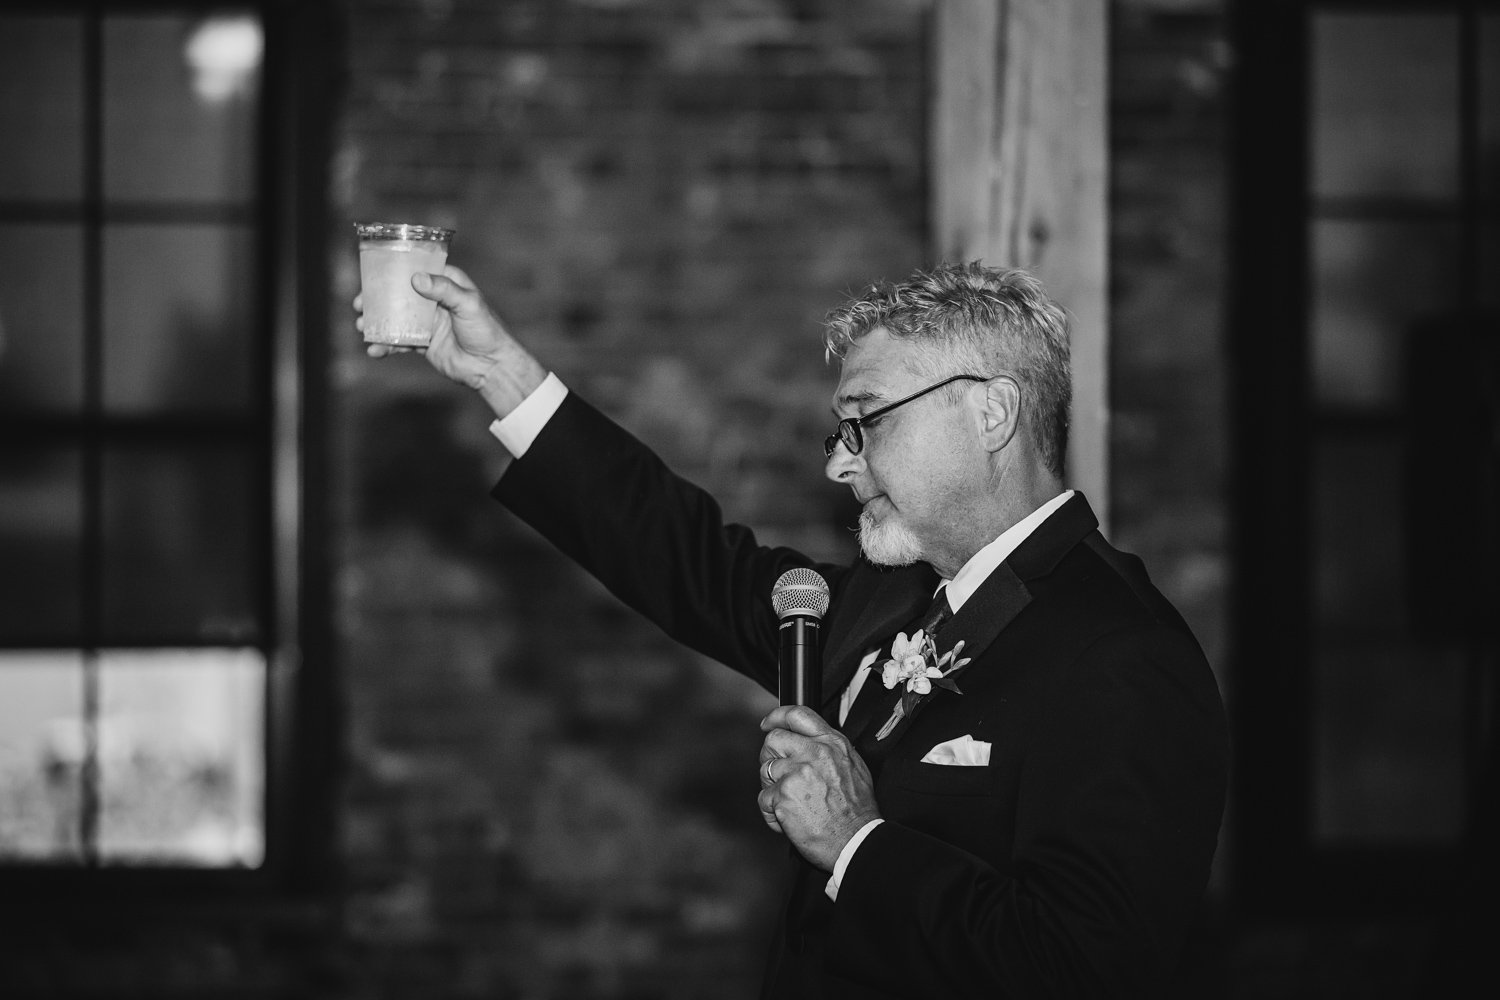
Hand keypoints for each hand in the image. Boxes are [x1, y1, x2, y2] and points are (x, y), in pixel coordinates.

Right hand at [356, 265, 547, 414]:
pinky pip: (400, 341)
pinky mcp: (424, 343)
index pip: (417, 269)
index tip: (372, 274)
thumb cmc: (486, 331)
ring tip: (361, 327)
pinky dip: (386, 345)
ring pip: (396, 318)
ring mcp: (427, 322)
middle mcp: (434, 300)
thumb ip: (444, 290)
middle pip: (400, 294)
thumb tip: (416, 279)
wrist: (491, 366)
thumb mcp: (468, 304)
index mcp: (447, 283)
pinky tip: (375, 350)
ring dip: (377, 323)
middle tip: (359, 304)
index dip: (394, 271)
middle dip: (377, 299)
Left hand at [758, 705, 879, 871]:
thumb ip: (831, 749)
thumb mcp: (854, 767)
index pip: (798, 715)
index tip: (767, 724)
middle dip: (769, 755)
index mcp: (831, 743)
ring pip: (765, 769)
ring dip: (771, 786)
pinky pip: (764, 798)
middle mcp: (813, 753)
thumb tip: (810, 743)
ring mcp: (796, 773)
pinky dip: (771, 812)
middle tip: (776, 772)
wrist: (855, 840)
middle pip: (773, 739)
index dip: (777, 716)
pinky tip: (787, 818)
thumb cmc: (857, 810)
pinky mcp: (783, 796)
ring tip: (788, 801)